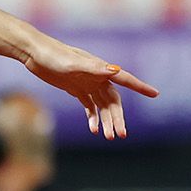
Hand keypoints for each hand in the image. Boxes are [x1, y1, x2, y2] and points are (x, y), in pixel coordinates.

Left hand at [21, 36, 159, 138]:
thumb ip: (93, 68)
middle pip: (113, 101)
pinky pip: (89, 106)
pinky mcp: (76, 88)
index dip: (141, 87)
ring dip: (106, 121)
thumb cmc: (53, 55)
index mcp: (101, 69)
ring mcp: (87, 83)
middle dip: (118, 118)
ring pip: (102, 106)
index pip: (125, 79)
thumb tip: (115, 70)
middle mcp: (97, 76)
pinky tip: (93, 130)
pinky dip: (92, 117)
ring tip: (109, 137)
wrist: (34, 54)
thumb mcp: (72, 63)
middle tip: (121, 135)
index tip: (155, 94)